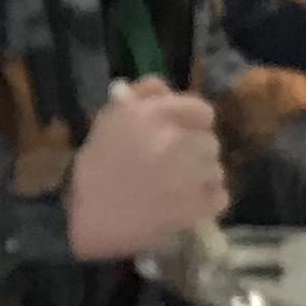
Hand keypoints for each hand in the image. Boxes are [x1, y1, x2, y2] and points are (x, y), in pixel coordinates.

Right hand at [64, 81, 226, 260]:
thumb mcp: (110, 119)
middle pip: (210, 142)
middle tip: (174, 164)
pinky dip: (207, 200)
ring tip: (178, 186)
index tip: (180, 134)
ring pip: (215, 170)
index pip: (202, 111)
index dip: (192, 123)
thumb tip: (164, 87)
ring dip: (201, 176)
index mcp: (155, 116)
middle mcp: (177, 142)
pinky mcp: (194, 209)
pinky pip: (219, 197)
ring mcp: (189, 177)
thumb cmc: (95, 166)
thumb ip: (142, 95)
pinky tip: (187, 203)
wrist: (85, 218)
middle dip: (194, 151)